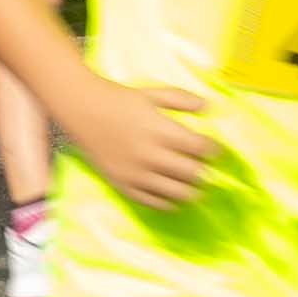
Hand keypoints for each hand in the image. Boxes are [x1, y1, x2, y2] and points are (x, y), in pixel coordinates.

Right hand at [49, 72, 218, 214]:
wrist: (82, 109)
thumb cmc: (119, 99)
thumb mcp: (152, 93)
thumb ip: (181, 99)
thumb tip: (208, 107)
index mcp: (159, 130)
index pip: (198, 147)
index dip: (213, 150)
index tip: (216, 150)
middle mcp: (149, 154)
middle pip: (192, 173)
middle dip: (205, 172)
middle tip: (207, 170)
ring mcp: (136, 173)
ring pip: (176, 192)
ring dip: (191, 191)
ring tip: (194, 186)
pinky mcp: (123, 184)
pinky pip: (153, 202)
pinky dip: (168, 203)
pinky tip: (173, 197)